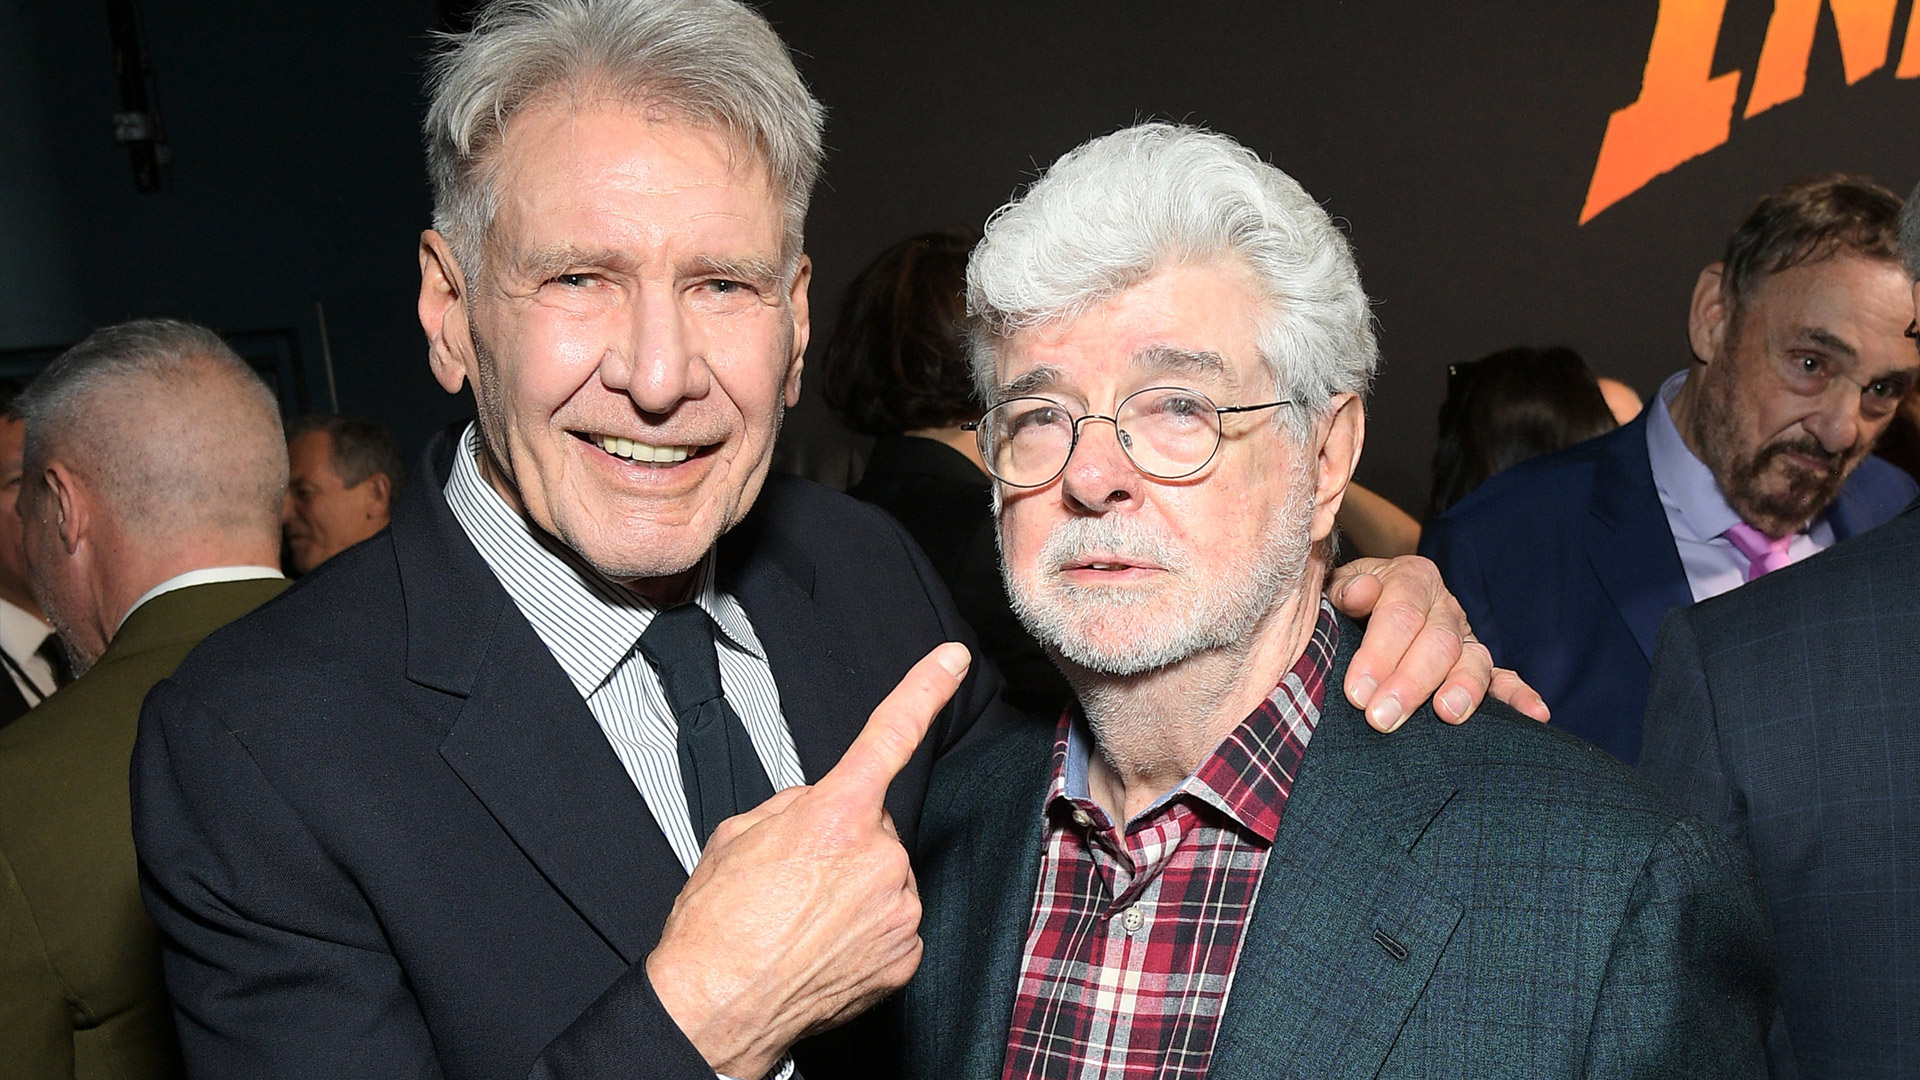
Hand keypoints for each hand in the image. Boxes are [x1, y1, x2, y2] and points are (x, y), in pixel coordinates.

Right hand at [646, 643, 971, 1078]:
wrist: (716, 1009)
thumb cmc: (716, 929)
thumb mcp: (737, 835)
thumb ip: (791, 805)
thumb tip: (817, 804)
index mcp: (835, 815)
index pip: (889, 735)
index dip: (925, 689)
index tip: (952, 659)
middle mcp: (879, 856)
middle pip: (874, 826)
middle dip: (843, 841)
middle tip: (794, 880)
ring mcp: (898, 909)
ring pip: (885, 876)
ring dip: (853, 889)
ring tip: (802, 919)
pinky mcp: (906, 955)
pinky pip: (892, 924)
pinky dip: (864, 931)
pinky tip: (824, 946)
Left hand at [1328, 556, 1549, 730]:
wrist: (1362, 603)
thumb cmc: (1347, 601)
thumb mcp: (1339, 586)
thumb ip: (1346, 589)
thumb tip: (1360, 594)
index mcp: (1410, 578)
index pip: (1400, 614)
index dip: (1379, 653)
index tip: (1357, 692)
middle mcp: (1444, 606)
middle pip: (1437, 642)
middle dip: (1410, 682)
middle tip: (1382, 717)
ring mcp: (1465, 637)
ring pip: (1472, 660)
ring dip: (1462, 689)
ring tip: (1447, 714)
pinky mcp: (1478, 665)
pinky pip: (1503, 679)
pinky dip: (1520, 696)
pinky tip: (1536, 714)